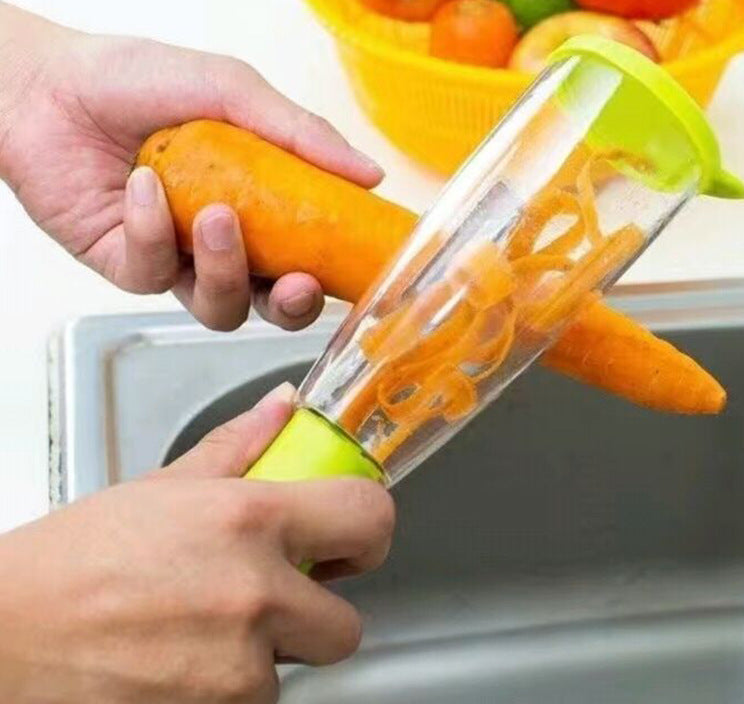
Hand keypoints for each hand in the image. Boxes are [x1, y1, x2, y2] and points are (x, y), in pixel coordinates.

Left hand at [0, 3, 383, 330]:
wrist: (46, 84)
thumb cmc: (138, 79)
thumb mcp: (233, 91)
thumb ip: (301, 134)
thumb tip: (370, 173)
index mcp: (259, 204)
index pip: (308, 255)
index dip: (332, 274)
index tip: (353, 270)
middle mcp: (222, 240)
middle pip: (270, 303)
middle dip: (288, 304)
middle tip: (295, 281)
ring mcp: (176, 259)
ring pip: (220, 306)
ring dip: (226, 268)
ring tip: (215, 215)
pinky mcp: (128, 267)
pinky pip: (154, 276)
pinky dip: (152, 231)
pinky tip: (143, 186)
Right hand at [0, 384, 394, 702]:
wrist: (7, 637)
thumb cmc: (76, 559)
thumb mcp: (166, 485)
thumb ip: (240, 444)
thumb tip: (284, 406)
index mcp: (251, 519)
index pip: (370, 518)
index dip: (370, 530)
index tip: (352, 539)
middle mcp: (255, 595)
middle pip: (346, 625)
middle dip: (316, 614)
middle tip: (272, 597)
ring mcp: (236, 670)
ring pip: (292, 673)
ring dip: (264, 657)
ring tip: (205, 629)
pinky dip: (230, 691)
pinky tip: (185, 661)